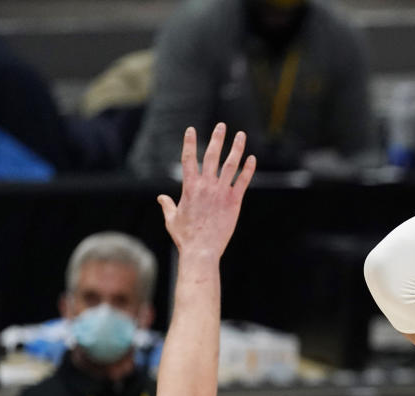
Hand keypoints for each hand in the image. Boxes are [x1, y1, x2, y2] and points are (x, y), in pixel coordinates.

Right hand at [158, 124, 256, 258]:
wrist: (202, 250)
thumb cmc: (185, 237)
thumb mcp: (172, 219)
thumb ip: (167, 205)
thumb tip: (161, 198)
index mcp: (189, 187)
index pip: (188, 158)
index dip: (189, 142)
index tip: (191, 129)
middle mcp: (206, 186)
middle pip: (212, 156)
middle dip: (217, 138)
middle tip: (222, 126)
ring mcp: (221, 193)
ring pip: (230, 165)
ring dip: (236, 148)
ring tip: (241, 135)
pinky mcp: (234, 202)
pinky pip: (243, 182)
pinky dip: (248, 169)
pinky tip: (252, 159)